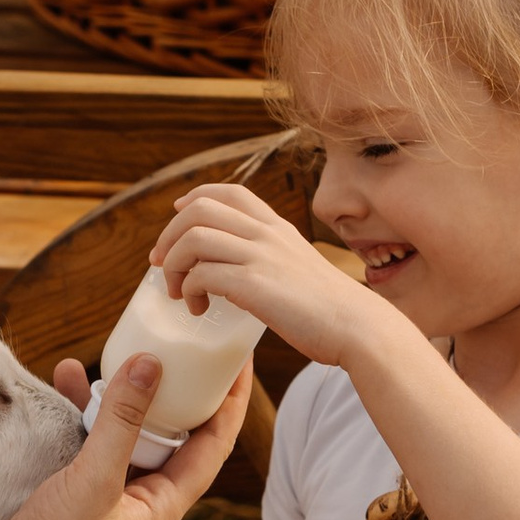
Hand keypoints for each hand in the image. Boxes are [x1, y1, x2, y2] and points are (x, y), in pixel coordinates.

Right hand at [0, 352, 242, 519]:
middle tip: (174, 345)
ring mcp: (106, 498)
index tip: (239, 359)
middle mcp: (141, 502)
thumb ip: (123, 420)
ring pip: (124, 434)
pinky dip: (80, 412)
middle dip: (168, 389)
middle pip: (170, 434)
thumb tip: (152, 362)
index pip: (214, 445)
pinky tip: (64, 383)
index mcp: (164, 506)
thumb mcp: (94, 478)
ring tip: (107, 356)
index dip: (230, 401)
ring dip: (116, 396)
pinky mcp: (72, 495)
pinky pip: (87, 442)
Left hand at [147, 186, 374, 367]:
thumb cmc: (330, 310)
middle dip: (169, 235)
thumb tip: (243, 275)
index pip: (229, 192)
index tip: (176, 218)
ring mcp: (261, 256)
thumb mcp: (300, 268)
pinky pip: (201, 274)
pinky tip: (198, 308)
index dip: (194, 199)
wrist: (357, 327)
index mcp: (277, 228)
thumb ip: (272, 260)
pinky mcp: (255, 284)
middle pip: (199, 209)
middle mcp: (267, 234)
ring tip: (178, 291)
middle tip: (162, 264)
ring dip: (173, 264)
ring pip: (193, 238)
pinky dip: (189, 290)